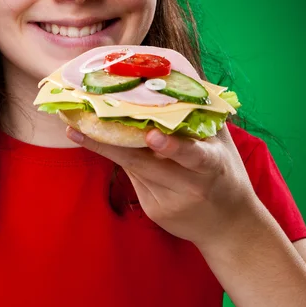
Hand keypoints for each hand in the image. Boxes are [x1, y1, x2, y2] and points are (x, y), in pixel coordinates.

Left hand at [66, 123, 259, 247]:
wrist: (230, 227)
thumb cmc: (226, 173)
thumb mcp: (223, 145)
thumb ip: (201, 117)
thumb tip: (174, 79)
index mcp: (212, 166)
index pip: (193, 156)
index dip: (173, 146)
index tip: (152, 135)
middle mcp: (189, 186)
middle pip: (145, 164)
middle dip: (110, 144)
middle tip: (78, 127)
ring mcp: (169, 202)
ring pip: (133, 169)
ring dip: (103, 147)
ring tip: (75, 128)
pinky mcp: (155, 211)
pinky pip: (134, 178)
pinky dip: (119, 156)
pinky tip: (95, 141)